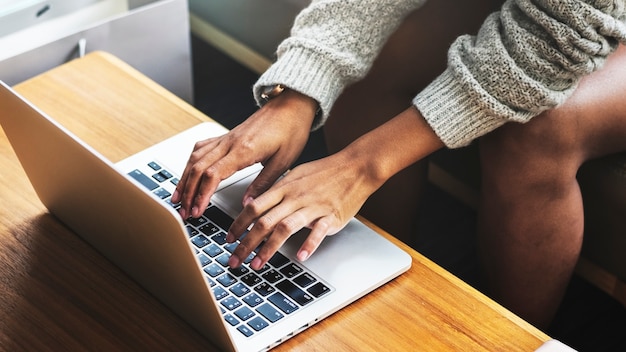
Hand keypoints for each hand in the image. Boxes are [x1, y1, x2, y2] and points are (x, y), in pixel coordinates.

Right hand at [172, 89, 316, 218]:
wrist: (291, 105)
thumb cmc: (291, 129)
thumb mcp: (283, 161)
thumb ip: (263, 183)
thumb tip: (248, 203)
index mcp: (244, 150)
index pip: (213, 174)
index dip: (202, 195)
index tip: (198, 210)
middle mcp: (229, 143)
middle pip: (198, 168)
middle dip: (188, 193)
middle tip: (185, 212)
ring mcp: (226, 138)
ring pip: (195, 158)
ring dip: (184, 179)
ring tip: (179, 198)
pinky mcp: (226, 136)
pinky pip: (201, 148)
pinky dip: (191, 163)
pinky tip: (188, 172)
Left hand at [226, 150, 383, 269]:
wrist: (356, 167)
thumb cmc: (326, 172)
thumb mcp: (296, 176)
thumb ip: (276, 190)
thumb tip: (255, 202)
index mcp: (285, 188)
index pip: (254, 207)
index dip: (238, 224)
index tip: (229, 239)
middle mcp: (295, 197)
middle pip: (264, 221)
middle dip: (246, 243)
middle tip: (234, 259)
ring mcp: (313, 207)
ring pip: (284, 228)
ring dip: (268, 249)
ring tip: (257, 264)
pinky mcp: (331, 216)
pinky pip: (318, 231)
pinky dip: (308, 244)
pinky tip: (300, 256)